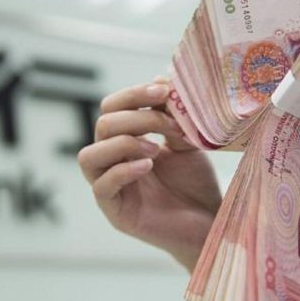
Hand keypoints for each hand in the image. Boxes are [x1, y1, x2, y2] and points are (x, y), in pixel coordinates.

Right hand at [78, 80, 221, 270]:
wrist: (210, 222)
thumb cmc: (196, 184)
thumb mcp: (185, 142)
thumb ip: (171, 115)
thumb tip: (159, 77)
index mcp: (126, 140)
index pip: (112, 108)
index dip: (133, 94)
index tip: (164, 91)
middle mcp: (113, 161)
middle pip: (103, 126)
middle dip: (138, 118)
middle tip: (170, 126)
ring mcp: (110, 188)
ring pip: (89, 155)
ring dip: (123, 143)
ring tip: (156, 150)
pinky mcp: (115, 212)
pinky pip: (101, 187)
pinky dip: (123, 171)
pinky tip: (148, 166)